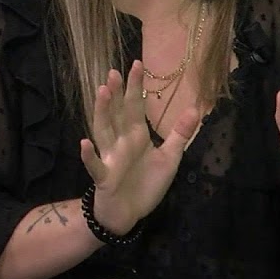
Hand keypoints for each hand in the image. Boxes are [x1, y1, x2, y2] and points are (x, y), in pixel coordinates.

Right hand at [79, 61, 198, 234]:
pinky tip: (84, 143)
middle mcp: (121, 142)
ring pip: (104, 132)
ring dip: (102, 113)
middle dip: (117, 94)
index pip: (136, 107)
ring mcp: (110, 158)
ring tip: (102, 93)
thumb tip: (196, 109)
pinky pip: (95, 166)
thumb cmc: (146, 184)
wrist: (129, 215)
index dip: (136, 87)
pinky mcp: (104, 178)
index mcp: (137, 136)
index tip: (137, 63)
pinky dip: (89, 156)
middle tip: (114, 72)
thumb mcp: (168, 159)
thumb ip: (179, 135)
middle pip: (118, 114)